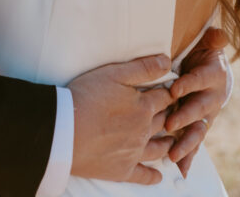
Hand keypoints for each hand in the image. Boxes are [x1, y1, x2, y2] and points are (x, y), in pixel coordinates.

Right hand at [69, 54, 173, 184]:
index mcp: (144, 106)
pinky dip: (152, 176)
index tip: (172, 92)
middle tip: (174, 114)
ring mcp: (134, 152)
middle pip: (164, 121)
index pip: (165, 98)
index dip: (169, 93)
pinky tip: (158, 177)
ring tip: (171, 142)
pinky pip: (142, 175)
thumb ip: (143, 68)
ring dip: (167, 144)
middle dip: (170, 116)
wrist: (65, 129)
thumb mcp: (114, 73)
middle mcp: (144, 131)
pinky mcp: (122, 170)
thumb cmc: (87, 96)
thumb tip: (168, 62)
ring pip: (158, 148)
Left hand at [165, 28, 230, 177]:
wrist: (211, 69)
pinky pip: (195, 143)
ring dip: (186, 144)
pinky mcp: (198, 125)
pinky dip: (188, 156)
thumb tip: (219, 34)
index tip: (174, 89)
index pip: (200, 80)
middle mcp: (212, 98)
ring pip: (197, 131)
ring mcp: (206, 115)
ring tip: (173, 155)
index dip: (188, 84)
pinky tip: (180, 169)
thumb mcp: (208, 43)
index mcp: (214, 76)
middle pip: (198, 109)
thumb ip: (213, 39)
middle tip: (169, 124)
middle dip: (184, 117)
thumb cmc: (204, 53)